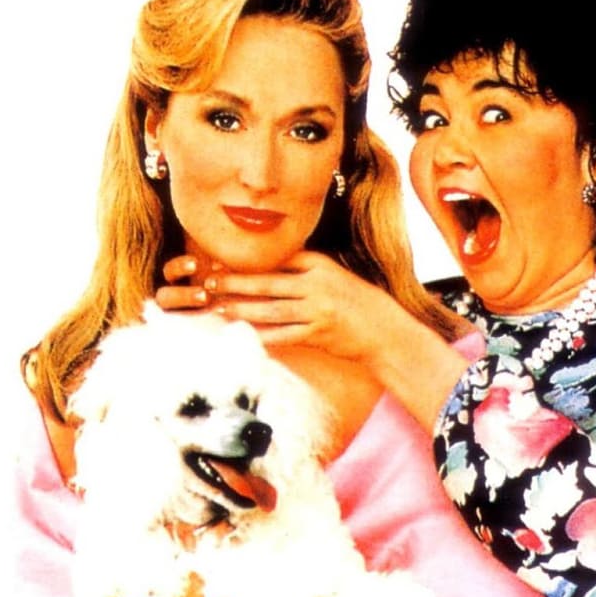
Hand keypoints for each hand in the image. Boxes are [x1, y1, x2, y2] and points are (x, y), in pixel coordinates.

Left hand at [156, 250, 400, 364]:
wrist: (384, 331)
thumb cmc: (357, 303)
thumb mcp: (334, 277)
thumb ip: (305, 271)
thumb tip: (269, 271)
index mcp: (320, 265)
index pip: (279, 260)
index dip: (250, 263)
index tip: (224, 263)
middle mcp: (317, 285)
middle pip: (268, 283)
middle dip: (236, 284)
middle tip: (211, 283)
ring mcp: (318, 310)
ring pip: (272, 310)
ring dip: (243, 310)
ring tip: (220, 310)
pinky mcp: (319, 334)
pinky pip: (284, 335)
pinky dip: (264, 336)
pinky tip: (245, 335)